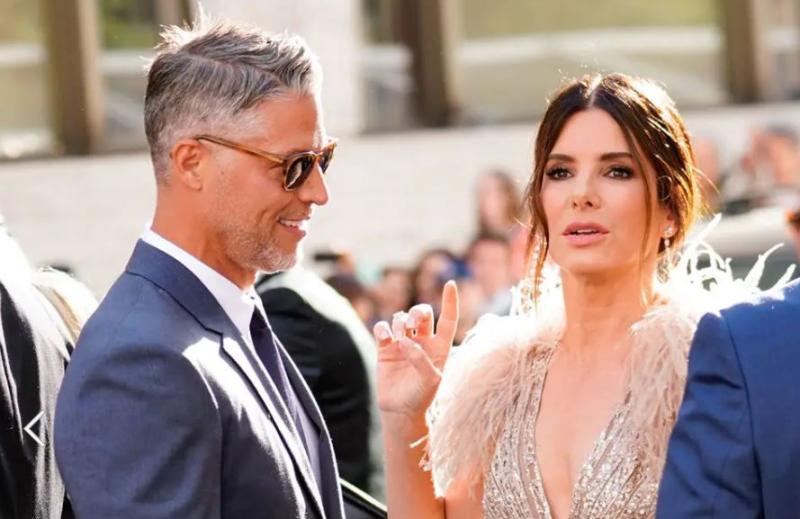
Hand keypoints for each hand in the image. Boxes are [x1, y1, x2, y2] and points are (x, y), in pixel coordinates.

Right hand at [373, 281, 458, 421]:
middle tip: (412, 323)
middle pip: (422, 313)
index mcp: (440, 346)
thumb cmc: (421, 397)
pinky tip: (385, 337)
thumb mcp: (431, 381)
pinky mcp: (385, 348)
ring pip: (401, 318)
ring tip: (398, 337)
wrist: (400, 411)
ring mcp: (403, 343)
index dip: (450, 302)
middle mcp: (422, 341)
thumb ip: (422, 359)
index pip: (448, 319)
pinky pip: (382, 328)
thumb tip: (405, 342)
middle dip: (417, 312)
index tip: (449, 284)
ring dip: (400, 322)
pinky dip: (383, 328)